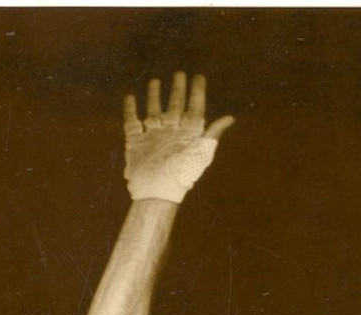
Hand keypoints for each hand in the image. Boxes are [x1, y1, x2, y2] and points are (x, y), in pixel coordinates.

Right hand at [123, 72, 233, 203]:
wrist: (155, 194)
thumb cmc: (180, 177)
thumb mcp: (200, 154)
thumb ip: (212, 135)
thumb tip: (230, 118)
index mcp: (187, 135)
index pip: (194, 108)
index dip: (197, 93)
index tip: (199, 77)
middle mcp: (170, 133)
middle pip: (175, 106)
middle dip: (177, 90)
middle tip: (179, 74)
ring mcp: (152, 136)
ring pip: (153, 110)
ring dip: (154, 96)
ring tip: (155, 81)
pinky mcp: (135, 142)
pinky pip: (132, 121)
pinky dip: (130, 109)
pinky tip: (130, 97)